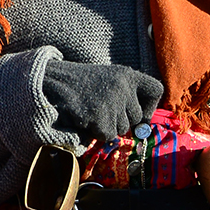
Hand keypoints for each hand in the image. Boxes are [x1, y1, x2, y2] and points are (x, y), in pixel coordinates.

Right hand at [40, 60, 163, 144]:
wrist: (53, 83)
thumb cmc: (83, 86)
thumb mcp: (109, 81)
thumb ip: (127, 97)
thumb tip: (142, 129)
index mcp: (127, 74)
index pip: (156, 89)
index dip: (150, 106)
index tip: (140, 112)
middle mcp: (123, 85)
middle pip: (136, 118)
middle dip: (121, 120)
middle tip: (102, 109)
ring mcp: (112, 100)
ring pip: (122, 129)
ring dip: (108, 126)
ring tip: (92, 111)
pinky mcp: (100, 115)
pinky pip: (108, 136)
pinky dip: (97, 133)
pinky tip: (86, 119)